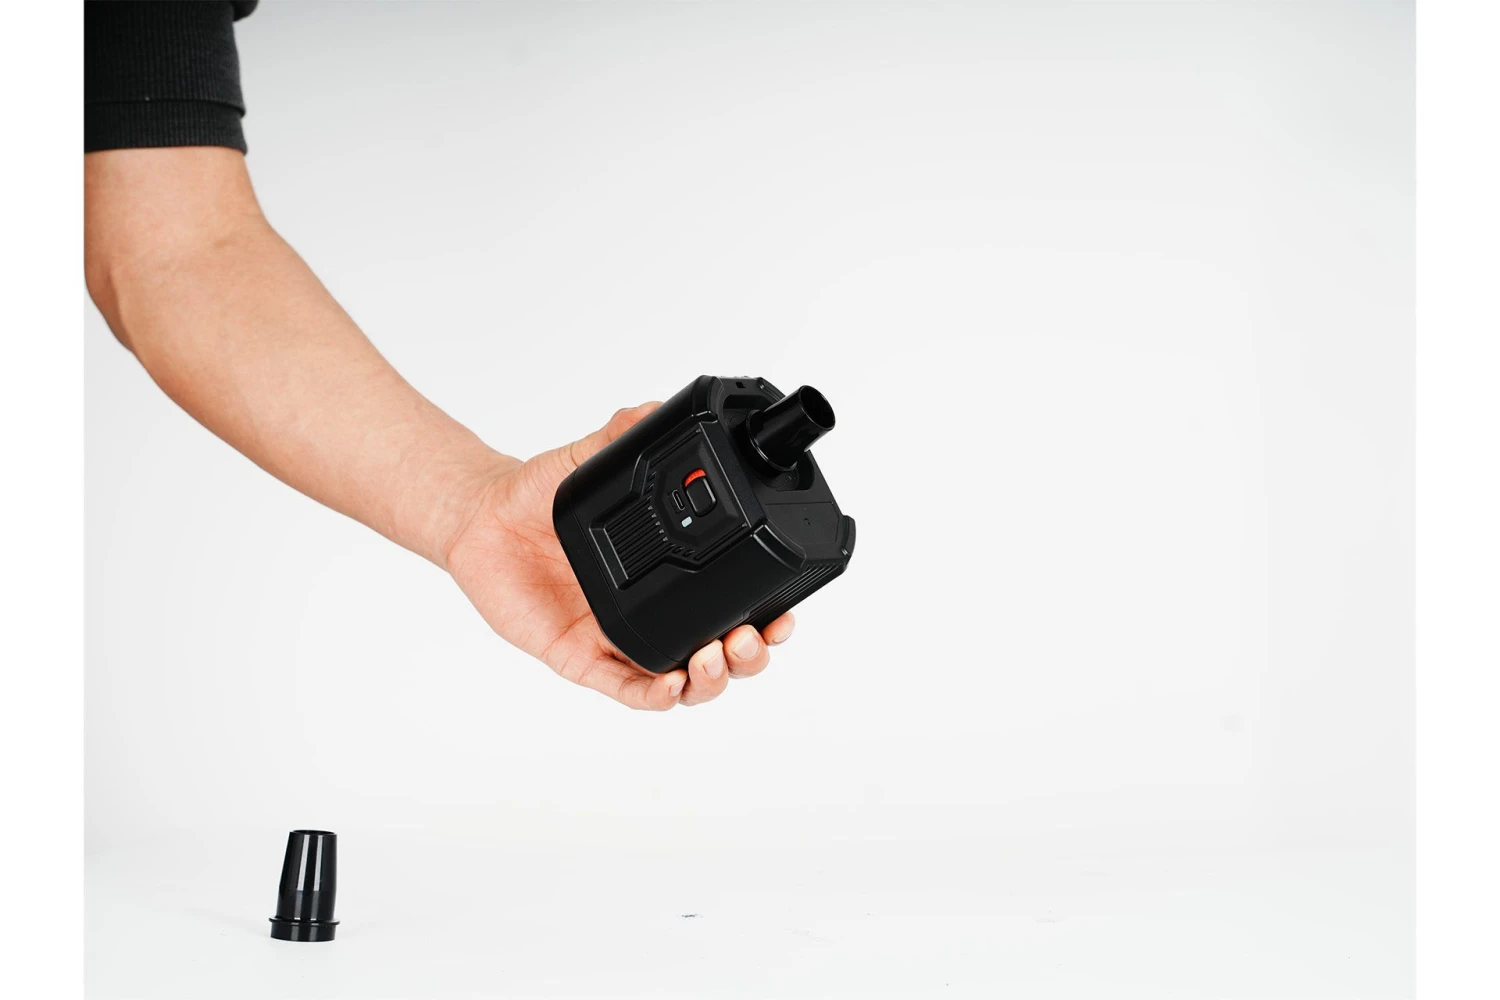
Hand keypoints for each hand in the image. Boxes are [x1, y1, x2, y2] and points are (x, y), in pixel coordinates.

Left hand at [445, 403, 795, 709]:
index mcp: (671, 570)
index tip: (786, 608)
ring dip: (713, 680)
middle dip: (750, 654)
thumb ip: (621, 434)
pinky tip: (672, 685)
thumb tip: (654, 409)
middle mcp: (654, 608)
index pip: (737, 600)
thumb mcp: (586, 458)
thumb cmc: (538, 495)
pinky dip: (656, 695)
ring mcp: (620, 638)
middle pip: (725, 652)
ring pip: (685, 682)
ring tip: (716, 658)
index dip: (770, 613)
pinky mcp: (582, 659)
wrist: (482, 518)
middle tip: (751, 637)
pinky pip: (627, 689)